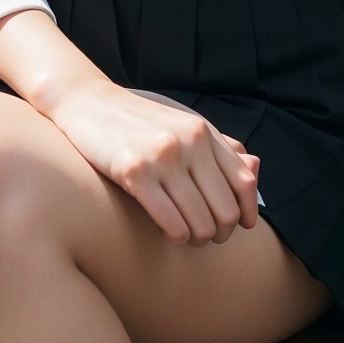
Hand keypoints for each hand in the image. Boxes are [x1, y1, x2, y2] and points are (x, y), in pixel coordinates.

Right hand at [49, 79, 259, 247]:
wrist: (87, 102)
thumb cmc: (138, 122)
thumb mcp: (182, 125)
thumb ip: (219, 147)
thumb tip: (256, 167)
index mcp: (202, 130)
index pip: (244, 182)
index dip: (245, 214)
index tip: (237, 226)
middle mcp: (189, 141)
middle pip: (226, 210)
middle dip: (219, 233)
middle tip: (204, 235)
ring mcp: (162, 156)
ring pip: (201, 223)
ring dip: (196, 240)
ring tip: (185, 236)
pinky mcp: (134, 172)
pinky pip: (173, 224)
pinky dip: (176, 237)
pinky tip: (167, 232)